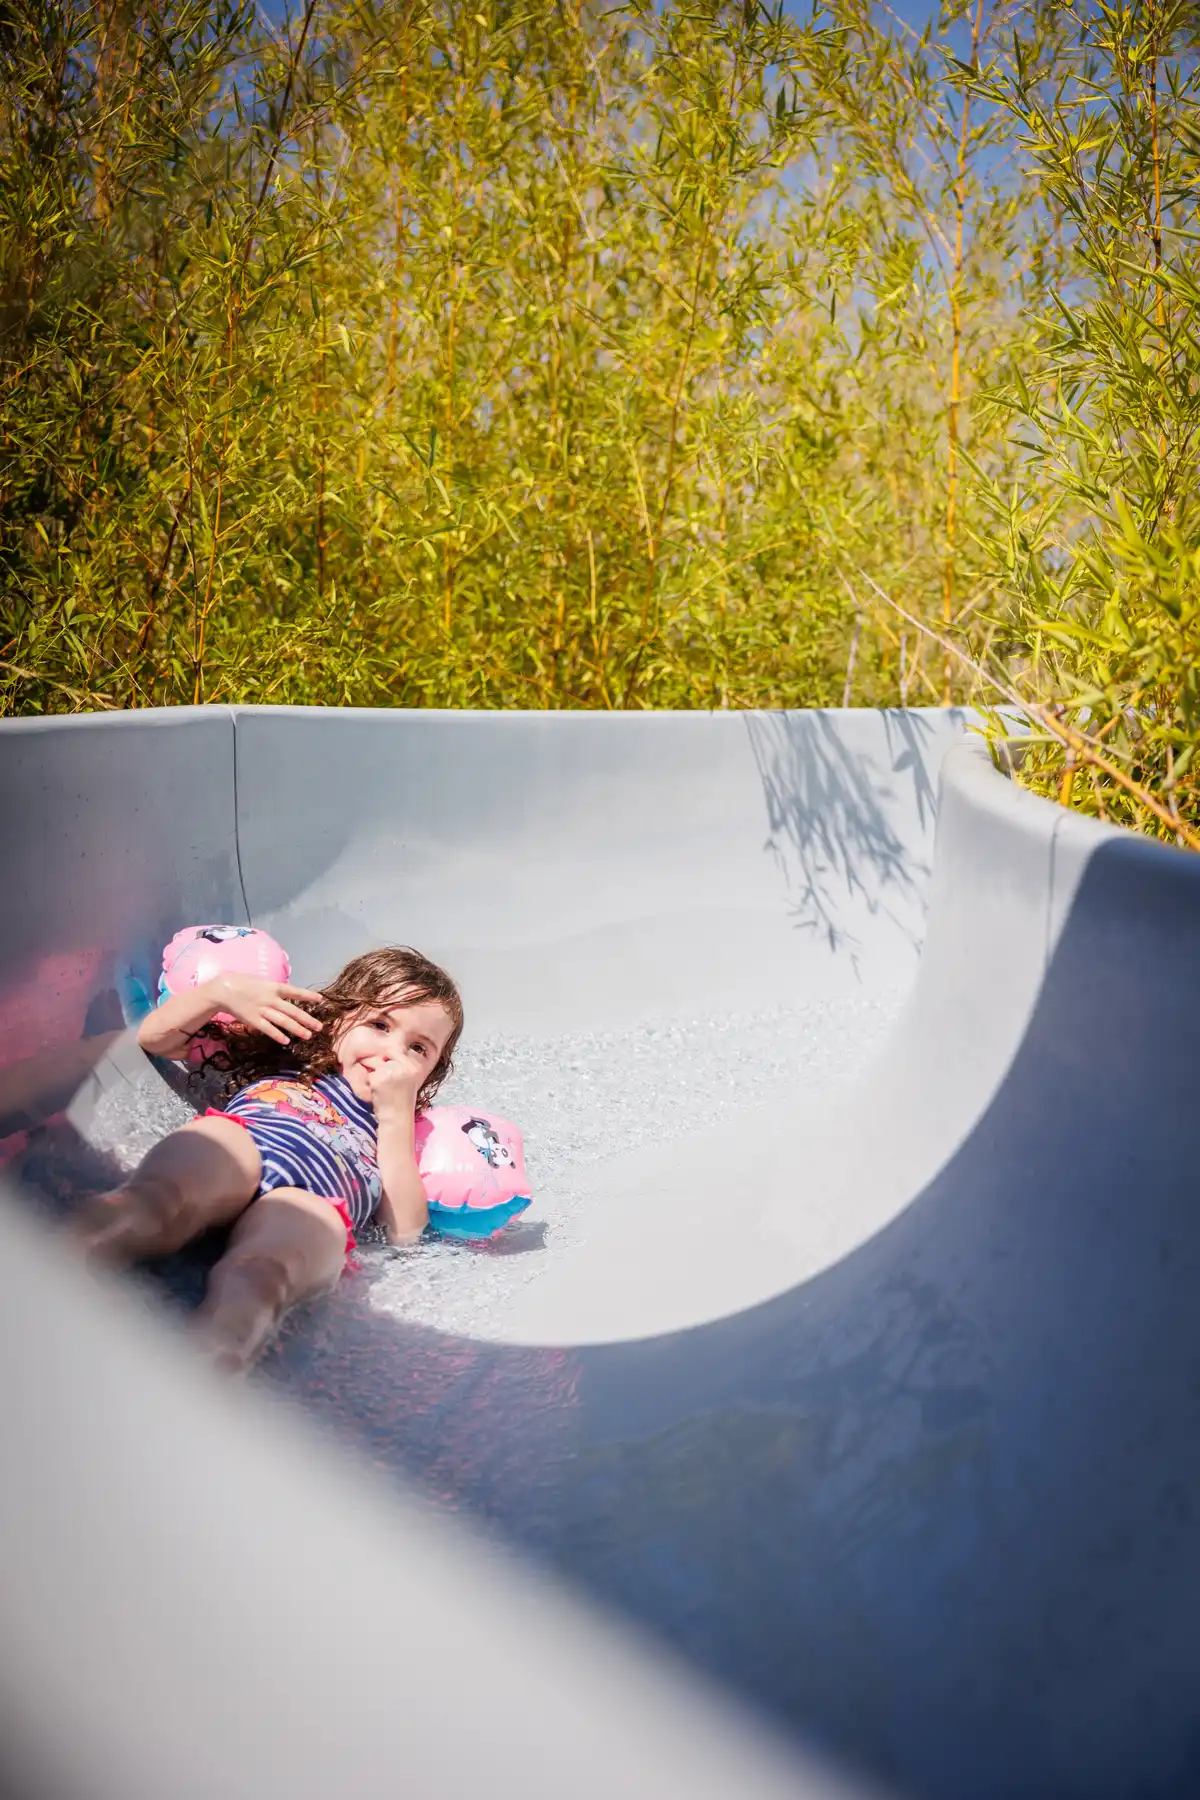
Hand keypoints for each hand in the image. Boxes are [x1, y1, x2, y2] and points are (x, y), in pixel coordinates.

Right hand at [210, 974, 324, 1045]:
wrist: (223, 989)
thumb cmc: (242, 983)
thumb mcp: (261, 981)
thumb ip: (274, 989)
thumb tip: (287, 994)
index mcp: (273, 987)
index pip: (294, 991)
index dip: (307, 995)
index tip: (320, 999)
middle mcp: (270, 998)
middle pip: (292, 1010)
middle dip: (307, 1019)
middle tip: (319, 1027)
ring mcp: (262, 1009)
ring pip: (283, 1021)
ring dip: (297, 1029)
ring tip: (308, 1036)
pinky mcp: (253, 1019)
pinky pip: (267, 1029)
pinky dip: (277, 1035)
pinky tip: (286, 1041)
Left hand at [366, 1052, 423, 1117]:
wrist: (397, 1117)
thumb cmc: (401, 1098)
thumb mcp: (408, 1077)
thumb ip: (402, 1062)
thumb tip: (387, 1045)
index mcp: (415, 1065)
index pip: (397, 1048)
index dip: (389, 1056)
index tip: (389, 1068)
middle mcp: (406, 1066)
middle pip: (385, 1053)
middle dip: (380, 1062)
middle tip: (385, 1079)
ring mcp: (392, 1071)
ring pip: (375, 1062)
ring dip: (374, 1072)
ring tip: (383, 1086)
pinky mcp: (379, 1078)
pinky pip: (369, 1073)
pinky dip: (370, 1081)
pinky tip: (378, 1091)